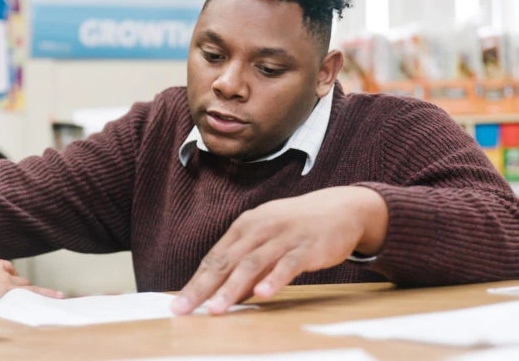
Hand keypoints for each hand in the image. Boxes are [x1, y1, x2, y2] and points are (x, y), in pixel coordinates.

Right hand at [0, 255, 63, 306]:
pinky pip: (32, 290)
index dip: (6, 276)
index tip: (6, 281)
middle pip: (14, 275)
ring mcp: (5, 277)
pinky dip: (46, 293)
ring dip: (27, 291)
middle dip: (16, 284)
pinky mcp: (9, 288)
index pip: (3, 267)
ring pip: (24, 284)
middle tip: (13, 294)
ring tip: (35, 298)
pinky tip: (57, 295)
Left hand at [170, 186, 387, 315]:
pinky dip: (274, 279)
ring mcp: (283, 236)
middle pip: (226, 261)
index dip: (195, 283)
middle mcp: (259, 228)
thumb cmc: (296, 228)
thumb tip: (224, 294)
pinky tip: (262, 295)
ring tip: (216, 310)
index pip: (214, 258)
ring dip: (232, 288)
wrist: (339, 209)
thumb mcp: (267, 239)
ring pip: (252, 264)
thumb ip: (246, 264)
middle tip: (185, 310)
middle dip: (203, 288)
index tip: (179, 305)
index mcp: (245, 227)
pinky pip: (287, 264)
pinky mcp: (307, 246)